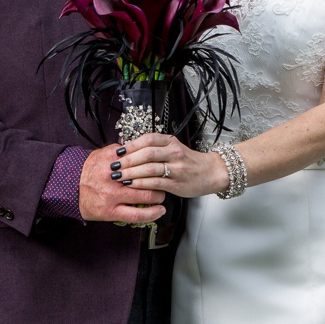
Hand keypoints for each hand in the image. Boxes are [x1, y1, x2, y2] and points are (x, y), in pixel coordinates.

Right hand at [79, 143, 165, 224]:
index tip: (159, 164)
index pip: (139, 158)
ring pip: (145, 196)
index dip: (153, 162)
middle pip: (145, 177)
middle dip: (159, 179)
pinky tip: (160, 211)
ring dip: (158, 195)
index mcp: (110, 161)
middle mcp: (112, 178)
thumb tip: (136, 145)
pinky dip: (152, 213)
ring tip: (161, 195)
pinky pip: (136, 215)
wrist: (68, 189)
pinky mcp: (110, 212)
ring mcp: (111, 196)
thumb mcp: (100, 155)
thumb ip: (118, 150)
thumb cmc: (87, 172)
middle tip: (163, 180)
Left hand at [107, 133, 227, 198]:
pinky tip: (131, 184)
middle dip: (127, 160)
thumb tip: (128, 148)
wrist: (211, 173)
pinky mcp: (177, 183)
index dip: (130, 145)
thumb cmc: (188, 161)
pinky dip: (141, 183)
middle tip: (113, 165)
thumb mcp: (172, 148)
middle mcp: (174, 152)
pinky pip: (155, 182)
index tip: (117, 151)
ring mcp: (176, 168)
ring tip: (118, 176)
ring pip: (149, 168)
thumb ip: (154, 147)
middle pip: (146, 153)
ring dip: (131, 172)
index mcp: (170, 141)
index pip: (147, 139)